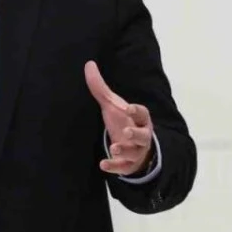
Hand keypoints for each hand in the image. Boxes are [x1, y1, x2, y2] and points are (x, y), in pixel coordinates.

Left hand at [84, 61, 153, 175]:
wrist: (133, 146)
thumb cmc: (123, 121)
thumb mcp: (112, 105)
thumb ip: (100, 87)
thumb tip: (88, 63)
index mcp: (139, 119)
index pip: (143, 113)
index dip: (137, 111)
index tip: (128, 108)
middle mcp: (141, 135)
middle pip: (143, 135)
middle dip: (135, 134)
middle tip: (126, 131)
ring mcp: (136, 151)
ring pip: (135, 152)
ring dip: (125, 151)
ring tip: (114, 148)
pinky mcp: (129, 164)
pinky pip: (124, 167)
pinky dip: (115, 167)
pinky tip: (103, 164)